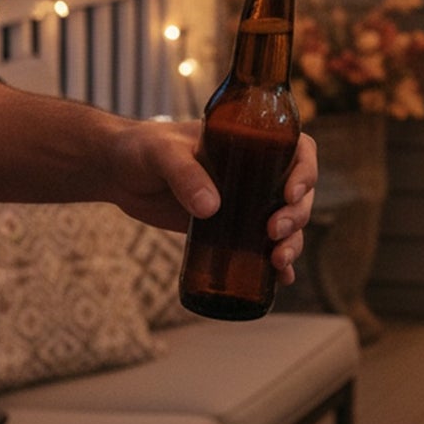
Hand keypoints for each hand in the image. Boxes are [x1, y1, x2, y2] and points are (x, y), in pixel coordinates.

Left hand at [109, 119, 317, 283]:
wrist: (118, 172)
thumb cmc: (141, 148)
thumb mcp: (162, 153)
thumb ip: (184, 174)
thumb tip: (211, 208)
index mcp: (248, 142)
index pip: (297, 149)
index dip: (306, 171)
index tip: (291, 193)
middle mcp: (253, 172)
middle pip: (297, 193)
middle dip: (297, 215)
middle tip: (274, 232)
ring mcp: (243, 202)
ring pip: (286, 223)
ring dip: (293, 242)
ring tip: (278, 263)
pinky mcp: (227, 229)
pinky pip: (262, 246)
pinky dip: (277, 264)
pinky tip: (282, 281)